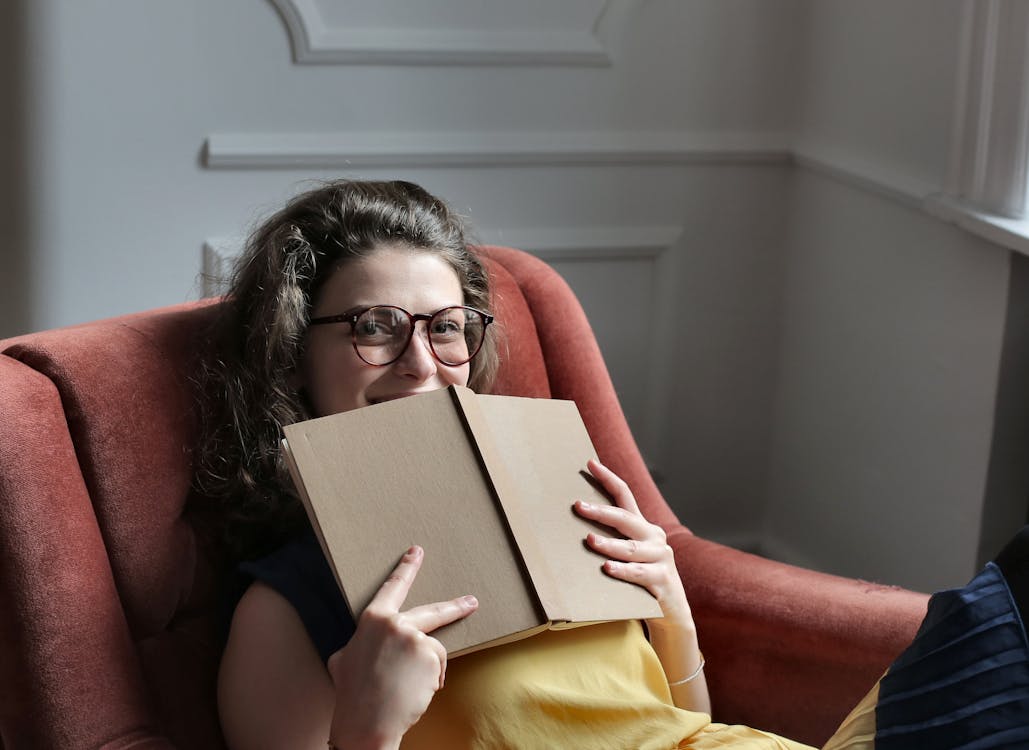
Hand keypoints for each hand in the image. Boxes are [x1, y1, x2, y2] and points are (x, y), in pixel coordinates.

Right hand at [326, 545, 477, 749]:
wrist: (366, 722)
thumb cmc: (353, 694)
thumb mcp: (344, 659)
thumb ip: (360, 642)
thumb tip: (360, 645)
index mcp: (373, 619)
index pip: (393, 588)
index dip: (406, 568)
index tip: (417, 551)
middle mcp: (395, 623)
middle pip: (433, 612)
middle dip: (456, 607)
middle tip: (472, 602)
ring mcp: (414, 637)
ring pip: (432, 650)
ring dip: (426, 670)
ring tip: (405, 689)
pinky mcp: (430, 655)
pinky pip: (437, 667)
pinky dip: (431, 681)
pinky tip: (414, 692)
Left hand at [574, 459, 692, 630]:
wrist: (672, 614)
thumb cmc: (642, 581)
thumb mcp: (628, 556)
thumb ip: (611, 540)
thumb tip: (572, 526)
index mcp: (643, 527)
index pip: (626, 496)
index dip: (608, 479)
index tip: (590, 463)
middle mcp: (654, 538)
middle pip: (626, 519)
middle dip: (600, 512)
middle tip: (578, 506)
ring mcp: (661, 559)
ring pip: (631, 549)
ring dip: (609, 544)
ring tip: (589, 541)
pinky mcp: (663, 581)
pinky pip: (640, 574)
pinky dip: (623, 571)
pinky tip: (608, 568)